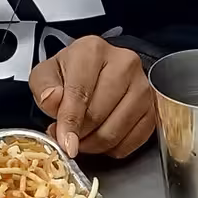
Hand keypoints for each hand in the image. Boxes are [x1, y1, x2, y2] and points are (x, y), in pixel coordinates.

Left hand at [29, 35, 155, 159]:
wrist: (98, 70)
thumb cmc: (73, 73)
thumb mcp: (47, 74)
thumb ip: (44, 87)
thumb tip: (52, 100)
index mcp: (92, 50)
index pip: (80, 92)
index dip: (70, 122)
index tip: (65, 143)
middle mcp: (123, 63)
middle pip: (99, 113)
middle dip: (80, 134)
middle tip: (69, 137)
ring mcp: (142, 85)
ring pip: (117, 129)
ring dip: (96, 143)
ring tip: (84, 137)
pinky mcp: (153, 106)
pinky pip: (134, 139)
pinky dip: (115, 147)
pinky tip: (102, 136)